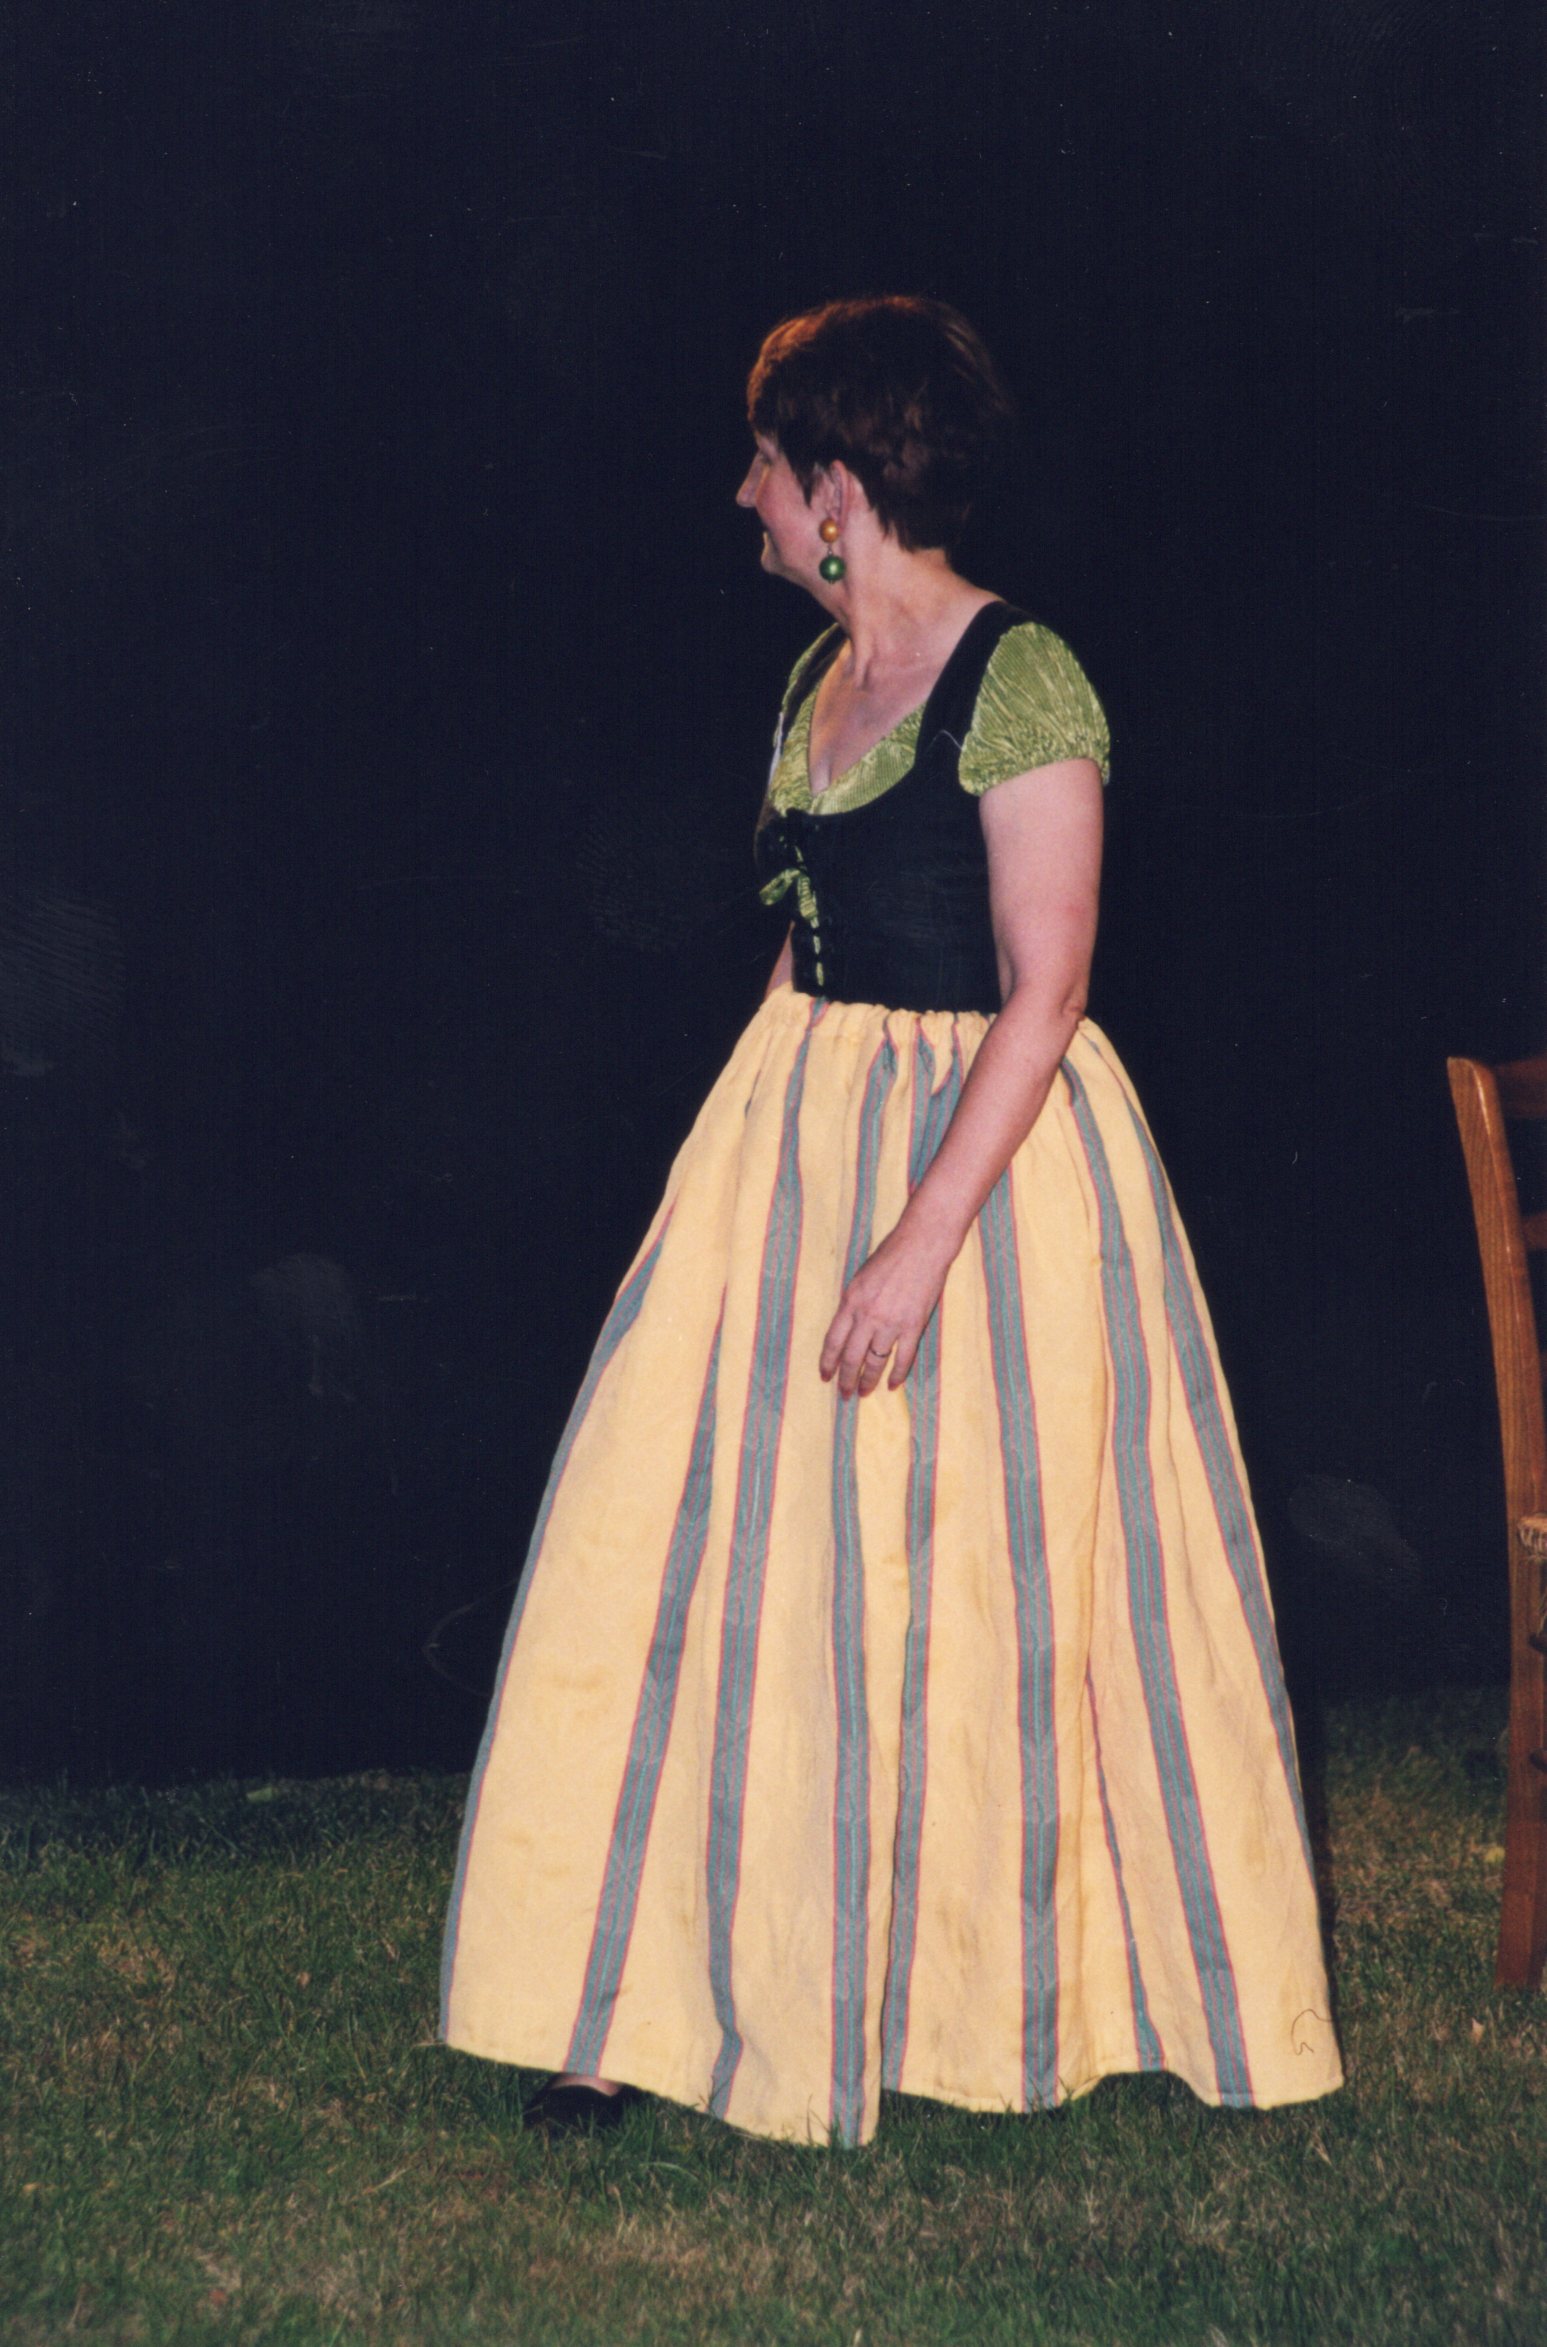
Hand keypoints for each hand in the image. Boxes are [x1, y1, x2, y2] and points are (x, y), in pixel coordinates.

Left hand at [819, 1218, 954, 1397]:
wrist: (922, 1245)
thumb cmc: (890, 1255)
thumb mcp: (860, 1277)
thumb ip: (853, 1304)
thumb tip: (848, 1328)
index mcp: (851, 1302)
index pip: (833, 1341)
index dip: (828, 1362)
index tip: (825, 1376)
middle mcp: (868, 1316)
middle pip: (852, 1357)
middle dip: (846, 1379)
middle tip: (844, 1394)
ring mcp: (892, 1323)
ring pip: (876, 1361)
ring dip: (869, 1380)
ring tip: (864, 1393)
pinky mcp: (914, 1325)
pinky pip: (904, 1357)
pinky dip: (898, 1374)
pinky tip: (893, 1385)